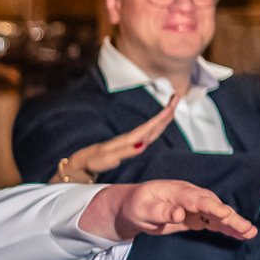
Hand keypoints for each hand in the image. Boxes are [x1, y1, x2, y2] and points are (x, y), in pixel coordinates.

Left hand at [54, 92, 178, 183]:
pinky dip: (155, 128)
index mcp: (129, 140)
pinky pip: (146, 134)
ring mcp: (130, 141)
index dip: (162, 117)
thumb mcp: (109, 158)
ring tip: (172, 108)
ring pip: (151, 128)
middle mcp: (131, 139)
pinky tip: (158, 125)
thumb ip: (125, 151)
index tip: (172, 105)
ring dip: (162, 118)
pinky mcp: (128, 145)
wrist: (83, 163)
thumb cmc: (94, 162)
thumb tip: (143, 144)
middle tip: (177, 97)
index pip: (149, 127)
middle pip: (153, 124)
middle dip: (166, 112)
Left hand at [85, 179, 255, 241]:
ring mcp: (194, 206)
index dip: (212, 206)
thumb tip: (179, 213)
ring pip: (217, 214)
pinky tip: (241, 234)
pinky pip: (214, 222)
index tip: (225, 213)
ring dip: (233, 223)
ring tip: (250, 233)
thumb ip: (161, 211)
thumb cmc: (136, 206)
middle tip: (246, 228)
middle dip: (230, 217)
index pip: (197, 199)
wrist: (133, 207)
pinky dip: (227, 228)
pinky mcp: (196, 217)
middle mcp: (189, 196)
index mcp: (176, 191)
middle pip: (213, 206)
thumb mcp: (143, 209)